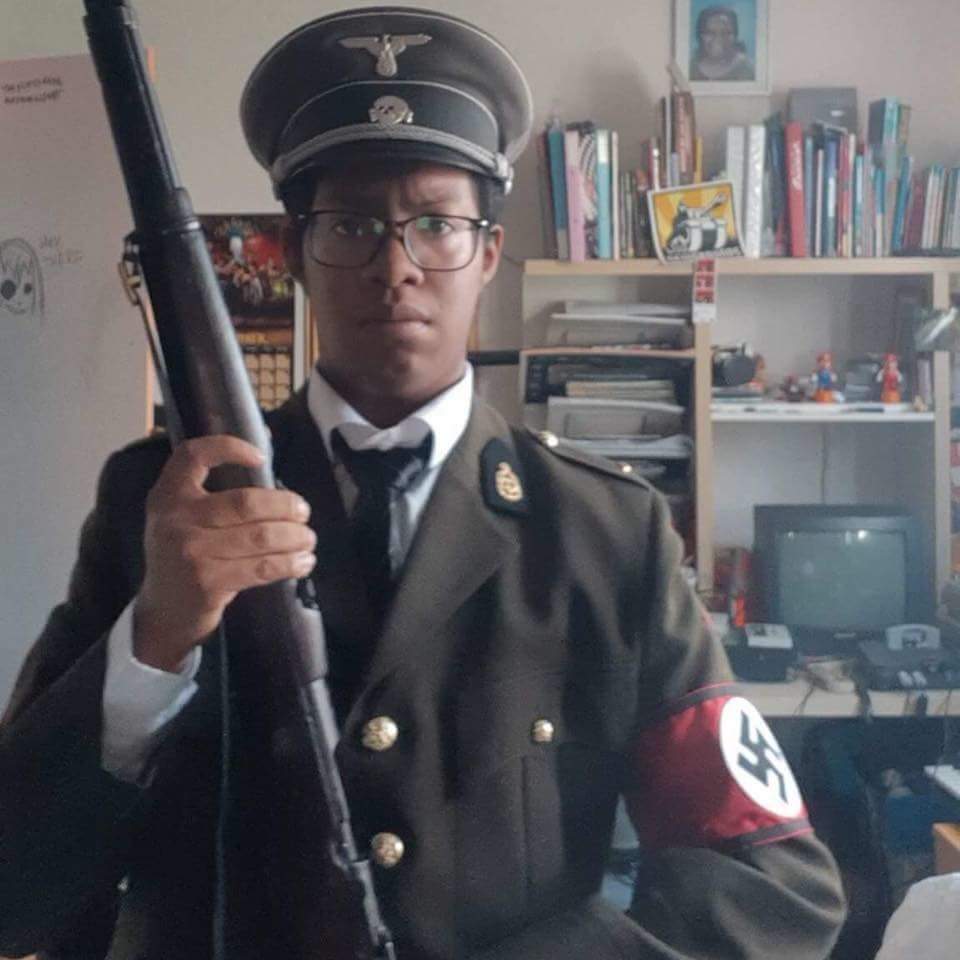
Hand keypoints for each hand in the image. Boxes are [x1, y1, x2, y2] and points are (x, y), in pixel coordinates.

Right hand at [133, 435, 316, 671]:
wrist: (163, 612)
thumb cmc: (185, 557)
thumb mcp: (183, 519)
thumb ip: (213, 492)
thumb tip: (265, 455)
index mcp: (168, 495)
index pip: (192, 454)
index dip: (229, 447)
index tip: (261, 457)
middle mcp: (175, 520)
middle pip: (246, 502)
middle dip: (285, 506)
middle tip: (303, 512)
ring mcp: (191, 552)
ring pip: (260, 536)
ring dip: (295, 537)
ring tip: (308, 539)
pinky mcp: (208, 583)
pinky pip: (262, 567)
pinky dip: (290, 563)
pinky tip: (303, 562)